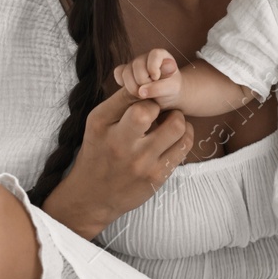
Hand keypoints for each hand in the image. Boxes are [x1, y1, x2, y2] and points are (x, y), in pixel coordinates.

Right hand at [48, 82, 196, 233]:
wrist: (92, 196)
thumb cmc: (98, 152)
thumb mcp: (98, 123)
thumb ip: (121, 101)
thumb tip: (147, 82)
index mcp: (102, 124)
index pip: (132, 94)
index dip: (146, 92)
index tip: (147, 99)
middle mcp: (120, 143)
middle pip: (150, 109)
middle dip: (161, 104)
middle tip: (160, 110)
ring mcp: (141, 162)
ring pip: (177, 127)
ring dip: (178, 119)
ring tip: (171, 121)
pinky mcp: (157, 177)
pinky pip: (183, 148)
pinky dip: (184, 136)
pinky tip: (176, 136)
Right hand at [113, 48, 181, 107]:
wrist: (165, 97)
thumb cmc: (171, 90)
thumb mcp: (171, 89)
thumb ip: (159, 88)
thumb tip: (141, 91)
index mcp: (160, 55)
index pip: (154, 55)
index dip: (153, 68)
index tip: (157, 79)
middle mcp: (145, 57)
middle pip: (137, 65)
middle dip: (143, 82)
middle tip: (151, 92)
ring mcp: (133, 64)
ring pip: (125, 72)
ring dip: (133, 88)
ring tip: (144, 96)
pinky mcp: (125, 71)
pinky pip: (118, 74)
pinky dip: (123, 84)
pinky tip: (133, 92)